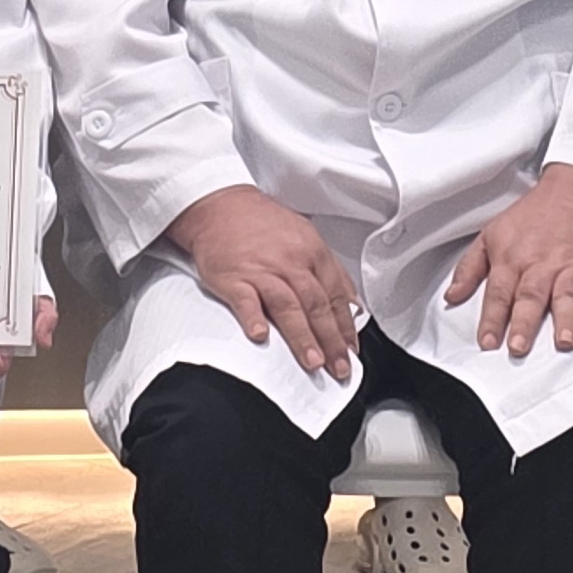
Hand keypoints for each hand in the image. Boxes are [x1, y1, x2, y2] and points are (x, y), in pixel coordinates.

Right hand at [167, 185, 362, 379]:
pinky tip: (260, 336)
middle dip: (331, 340)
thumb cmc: (262, 224)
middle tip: (339, 367)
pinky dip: (254, 318)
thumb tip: (352, 304)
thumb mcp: (305, 237)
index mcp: (312, 252)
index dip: (346, 327)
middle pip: (316, 305)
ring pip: (288, 305)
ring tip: (312, 362)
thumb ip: (330, 271)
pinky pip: (246, 299)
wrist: (221, 205)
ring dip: (302, 337)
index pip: (336, 296)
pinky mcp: (234, 276)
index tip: (351, 351)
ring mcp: (262, 270)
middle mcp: (291, 262)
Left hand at [441, 164, 572, 359]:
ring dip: (565, 320)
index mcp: (512, 258)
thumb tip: (452, 296)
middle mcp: (540, 265)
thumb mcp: (492, 233)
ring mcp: (569, 267)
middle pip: (530, 296)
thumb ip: (469, 268)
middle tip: (518, 347)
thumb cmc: (533, 215)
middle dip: (524, 323)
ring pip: (565, 295)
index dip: (492, 318)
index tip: (487, 341)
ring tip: (562, 342)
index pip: (498, 292)